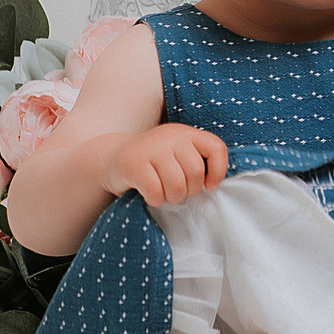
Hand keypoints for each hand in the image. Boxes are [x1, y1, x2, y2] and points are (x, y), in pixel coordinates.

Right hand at [101, 123, 228, 205]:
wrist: (115, 157)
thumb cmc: (155, 162)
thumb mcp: (179, 154)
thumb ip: (198, 161)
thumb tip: (213, 185)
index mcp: (186, 133)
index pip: (216, 148)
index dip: (219, 171)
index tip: (209, 186)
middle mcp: (170, 136)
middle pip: (196, 172)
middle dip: (190, 191)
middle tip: (179, 191)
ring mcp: (151, 148)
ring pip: (177, 184)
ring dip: (173, 198)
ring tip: (165, 194)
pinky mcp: (133, 163)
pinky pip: (155, 191)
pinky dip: (156, 200)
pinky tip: (151, 196)